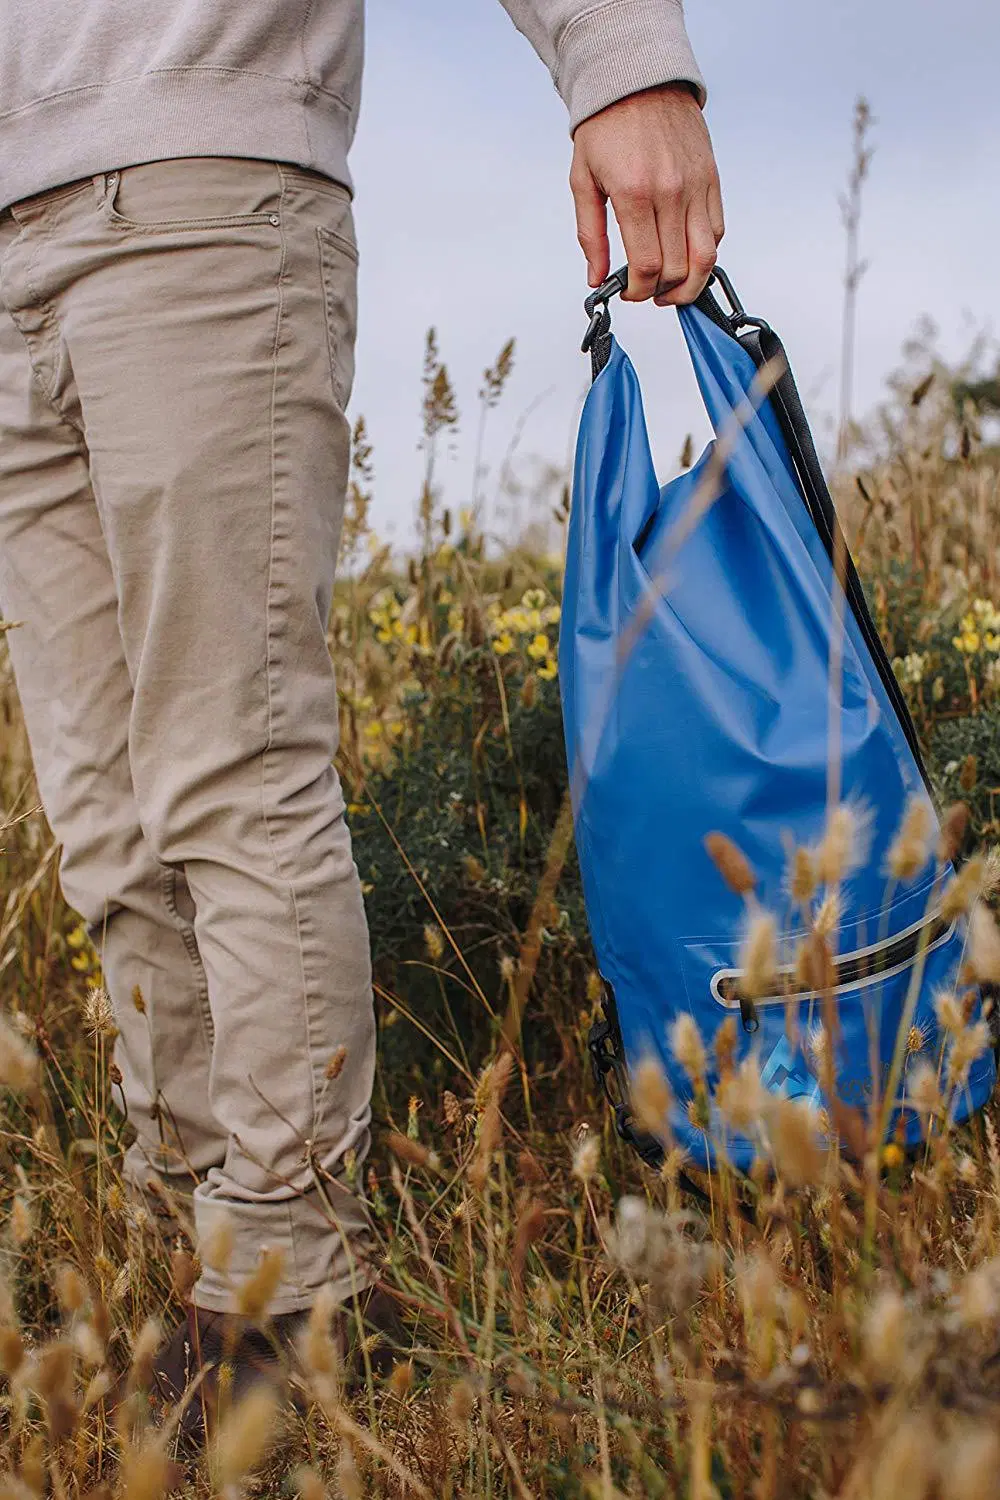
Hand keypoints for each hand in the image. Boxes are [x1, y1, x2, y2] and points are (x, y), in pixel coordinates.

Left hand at [570, 83, 724, 305]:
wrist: (637, 80)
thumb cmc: (606, 127)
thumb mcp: (583, 182)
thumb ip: (590, 236)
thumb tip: (596, 278)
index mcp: (635, 193)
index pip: (647, 265)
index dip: (638, 291)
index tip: (629, 292)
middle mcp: (671, 191)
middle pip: (678, 268)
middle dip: (660, 292)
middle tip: (647, 291)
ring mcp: (696, 185)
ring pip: (706, 256)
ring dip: (690, 284)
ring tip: (672, 289)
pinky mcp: (711, 178)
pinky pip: (716, 230)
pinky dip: (704, 253)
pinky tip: (686, 256)